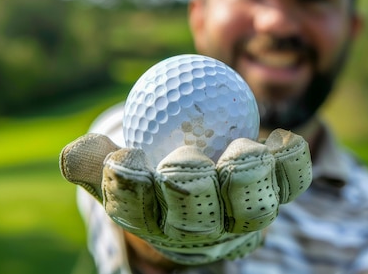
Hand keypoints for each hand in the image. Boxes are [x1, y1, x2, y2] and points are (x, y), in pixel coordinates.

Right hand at [59, 129, 311, 264]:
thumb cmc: (149, 175)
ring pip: (252, 208)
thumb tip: (75, 153)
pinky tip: (281, 138)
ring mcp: (242, 218)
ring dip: (249, 178)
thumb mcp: (111, 169)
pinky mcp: (276, 197)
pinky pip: (292, 181)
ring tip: (245, 148)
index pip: (135, 209)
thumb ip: (92, 161)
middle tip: (184, 159)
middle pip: (197, 219)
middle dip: (191, 191)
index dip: (129, 186)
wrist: (200, 195)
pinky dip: (292, 161)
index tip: (124, 155)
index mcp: (153, 221)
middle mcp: (200, 229)